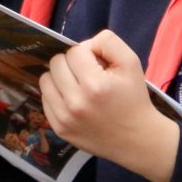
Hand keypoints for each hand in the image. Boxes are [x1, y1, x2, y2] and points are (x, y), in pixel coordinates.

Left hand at [39, 31, 178, 181]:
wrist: (137, 138)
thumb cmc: (134, 98)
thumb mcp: (131, 63)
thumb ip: (108, 42)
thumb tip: (84, 45)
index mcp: (94, 84)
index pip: (74, 52)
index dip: (88, 54)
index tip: (99, 66)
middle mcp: (75, 102)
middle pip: (56, 63)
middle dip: (71, 63)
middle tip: (88, 75)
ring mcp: (64, 118)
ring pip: (45, 80)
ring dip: (60, 78)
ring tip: (77, 86)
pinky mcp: (59, 129)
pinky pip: (45, 99)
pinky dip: (57, 95)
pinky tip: (73, 100)